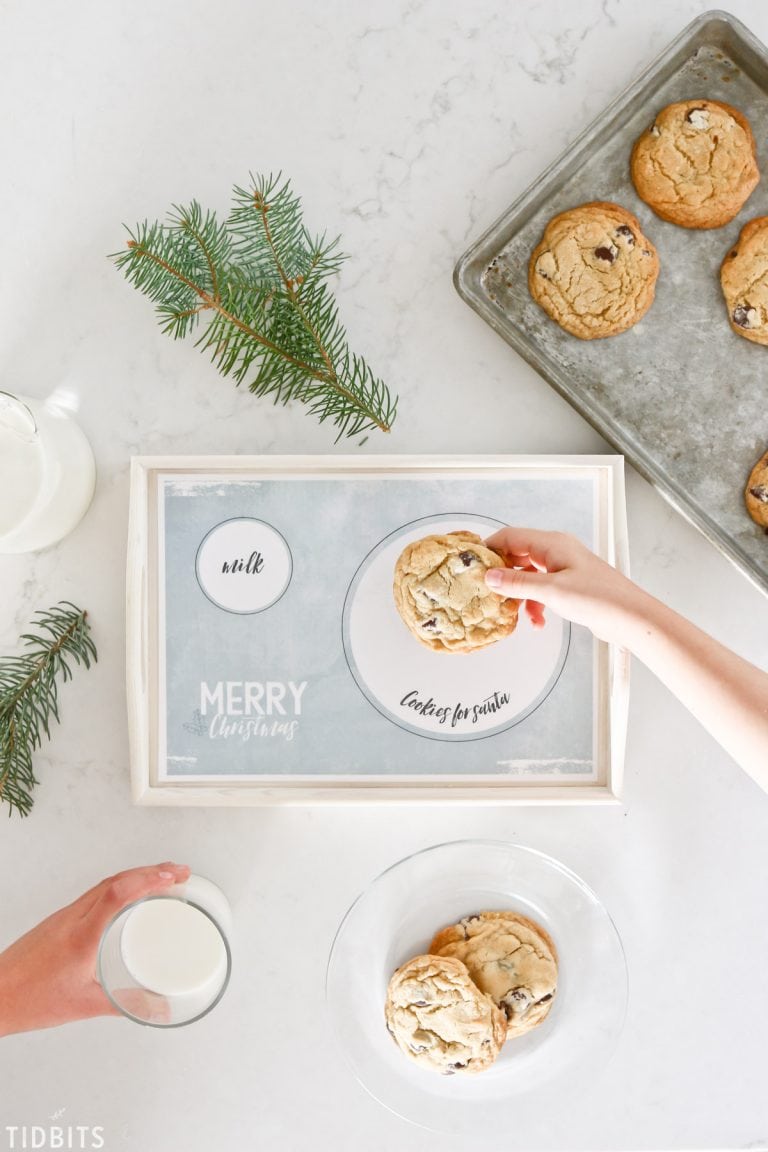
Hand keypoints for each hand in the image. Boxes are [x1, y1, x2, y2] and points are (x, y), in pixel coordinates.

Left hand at [0, 862, 189, 1035]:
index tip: (172, 876)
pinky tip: (129, 894)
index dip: (148, 880)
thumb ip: (124, 1004)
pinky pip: (95, 893)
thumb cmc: (30, 1000)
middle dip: (151, 871)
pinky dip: (119, 886)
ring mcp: (64, 916)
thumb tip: (159, 1008)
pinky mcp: (59, 920)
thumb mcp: (84, 1005)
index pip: (116, 893)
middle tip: (179, 872)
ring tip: (162, 877)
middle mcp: (72, 918)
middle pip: (116, 880)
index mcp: (81, 936)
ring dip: (136, 875)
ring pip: (105, 884)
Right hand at [483, 527, 643, 643]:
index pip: (510, 537)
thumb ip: (518, 584)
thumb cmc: (598, 599)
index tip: (473, 568)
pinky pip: (541, 589)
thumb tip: (489, 577)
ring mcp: (563, 568)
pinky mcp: (569, 585)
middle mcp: (556, 551)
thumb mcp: (551, 591)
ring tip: (514, 613)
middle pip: (517, 556)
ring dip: (519, 595)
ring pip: (528, 576)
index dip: (490, 550)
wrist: (631, 618)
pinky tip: (537, 622)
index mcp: (552, 544)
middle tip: (489, 595)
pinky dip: (535, 604)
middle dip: (503, 576)